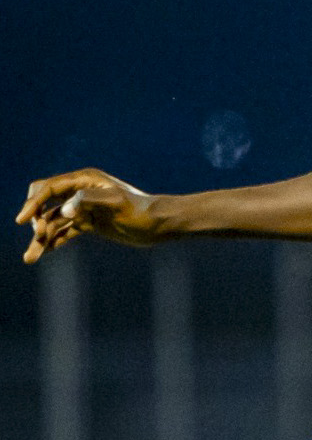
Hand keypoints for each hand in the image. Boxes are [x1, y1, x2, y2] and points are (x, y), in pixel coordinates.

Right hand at [18, 170, 161, 261]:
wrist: (160, 224)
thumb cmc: (141, 210)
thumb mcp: (117, 203)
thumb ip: (89, 201)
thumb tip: (64, 211)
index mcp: (84, 180)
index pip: (48, 189)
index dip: (33, 203)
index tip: (22, 221)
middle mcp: (79, 192)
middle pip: (44, 204)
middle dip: (36, 221)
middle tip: (38, 238)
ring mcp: (82, 209)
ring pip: (53, 222)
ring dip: (41, 238)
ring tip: (30, 258)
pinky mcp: (88, 223)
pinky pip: (64, 232)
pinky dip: (53, 242)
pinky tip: (42, 254)